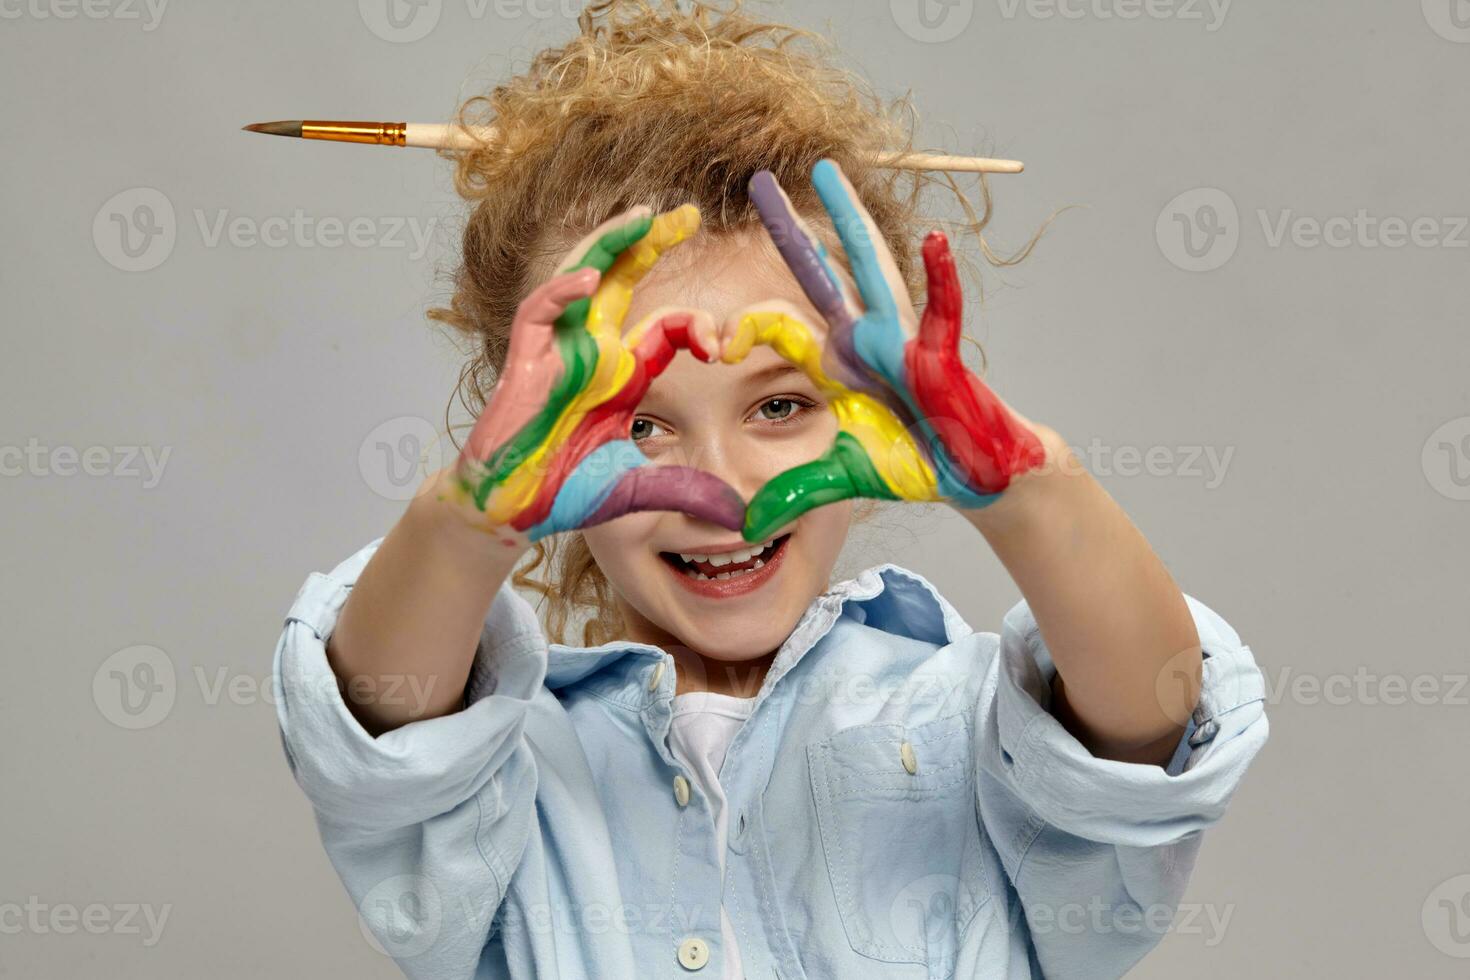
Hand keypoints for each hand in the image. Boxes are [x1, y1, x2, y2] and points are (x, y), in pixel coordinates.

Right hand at [452, 205, 745, 540]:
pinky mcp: (523, 364)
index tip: (722, 346)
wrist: (513, 512)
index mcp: (620, 373)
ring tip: (641, 218)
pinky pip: (538, 314)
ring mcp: (555, 352)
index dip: (694, 326)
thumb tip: (737, 515)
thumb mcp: (639, 488)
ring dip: (608, 246)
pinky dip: (559, 294)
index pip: (663, 327)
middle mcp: (590, 351)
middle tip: (687, 213)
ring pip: (579, 279)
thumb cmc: (566, 492)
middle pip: (620, 280)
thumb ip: (685, 491)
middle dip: (650, 244)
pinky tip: (587, 281)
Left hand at [725, 160, 1047, 541]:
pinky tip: (935, 242)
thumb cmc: (915, 462)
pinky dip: (941, 279)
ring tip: (828, 173)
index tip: (714, 341)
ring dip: (850, 220)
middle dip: (788, 227)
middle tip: (759, 180)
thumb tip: (747, 527)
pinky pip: (941, 313)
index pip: (778, 327)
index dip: (743, 329)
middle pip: (818, 272)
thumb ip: (794, 496)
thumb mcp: (841, 478)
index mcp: (835, 360)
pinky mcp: (940, 357)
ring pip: (870, 269)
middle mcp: (863, 339)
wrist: (972, 474)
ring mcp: (902, 340)